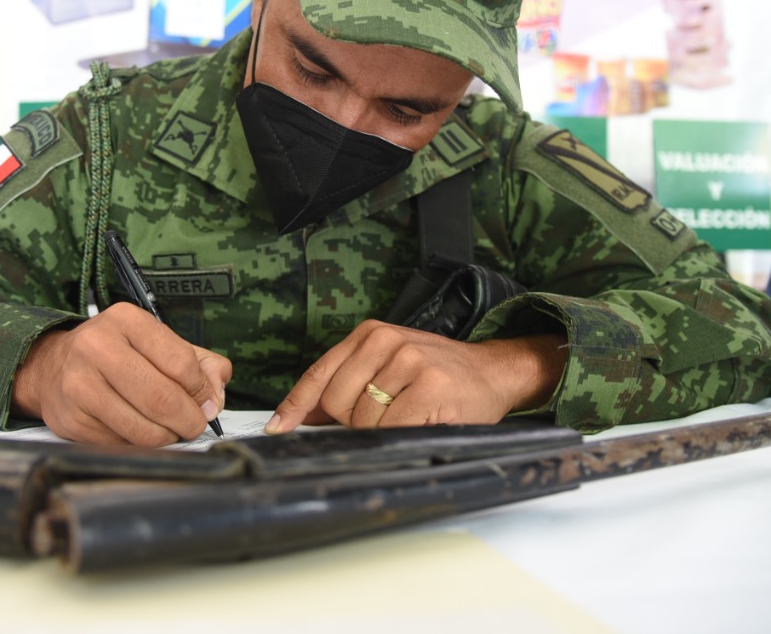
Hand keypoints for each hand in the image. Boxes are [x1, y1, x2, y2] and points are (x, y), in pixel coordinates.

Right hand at [10, 302, 231, 445]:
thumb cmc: (114, 354)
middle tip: (194, 425)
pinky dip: (140, 445)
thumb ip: (200, 363)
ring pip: (144, 429)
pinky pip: (122, 444)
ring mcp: (80, 385)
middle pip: (162, 399)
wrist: (52, 368)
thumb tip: (215, 397)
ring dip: (167, 437)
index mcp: (126, 320)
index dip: (202, 390)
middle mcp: (97, 347)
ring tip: (168, 429)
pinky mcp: (71, 420)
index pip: (180, 362)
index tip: (207, 402)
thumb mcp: (156, 342)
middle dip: (189, 420)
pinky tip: (138, 430)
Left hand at [265, 320, 567, 433]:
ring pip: (364, 419)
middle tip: (384, 417)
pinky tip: (420, 423)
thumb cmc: (437, 375)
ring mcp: (409, 361)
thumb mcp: (387, 367)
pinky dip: (400, 436)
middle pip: (337, 402)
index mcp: (370, 333)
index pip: (321, 372)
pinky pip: (392, 429)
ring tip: (409, 416)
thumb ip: (347, 385)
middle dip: (351, 423)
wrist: (492, 372)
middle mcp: (386, 341)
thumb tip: (301, 417)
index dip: (296, 404)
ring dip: (380, 431)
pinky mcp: (431, 386)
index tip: (278, 427)